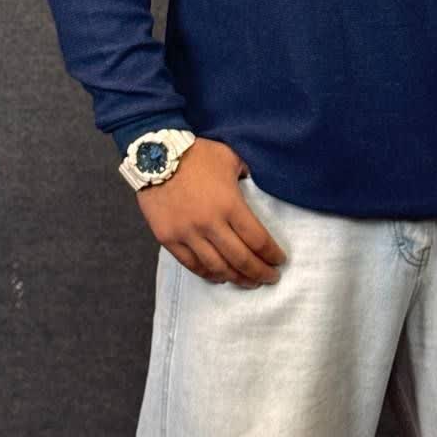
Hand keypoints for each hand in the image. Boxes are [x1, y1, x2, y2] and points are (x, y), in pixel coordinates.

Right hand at [134, 137, 288, 287]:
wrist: (155, 155)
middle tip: (271, 278)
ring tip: (249, 282)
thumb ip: (247, 174)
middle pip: (241, 259)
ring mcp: (187, 233)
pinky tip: (220, 277)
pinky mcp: (168, 239)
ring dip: (236, 278)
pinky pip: (191, 264)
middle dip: (260, 272)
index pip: (257, 239)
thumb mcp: (230, 157)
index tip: (280, 260)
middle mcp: (210, 224)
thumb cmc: (197, 154)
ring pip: (217, 267)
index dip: (271, 254)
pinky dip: (208, 274)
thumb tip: (257, 185)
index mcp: (230, 204)